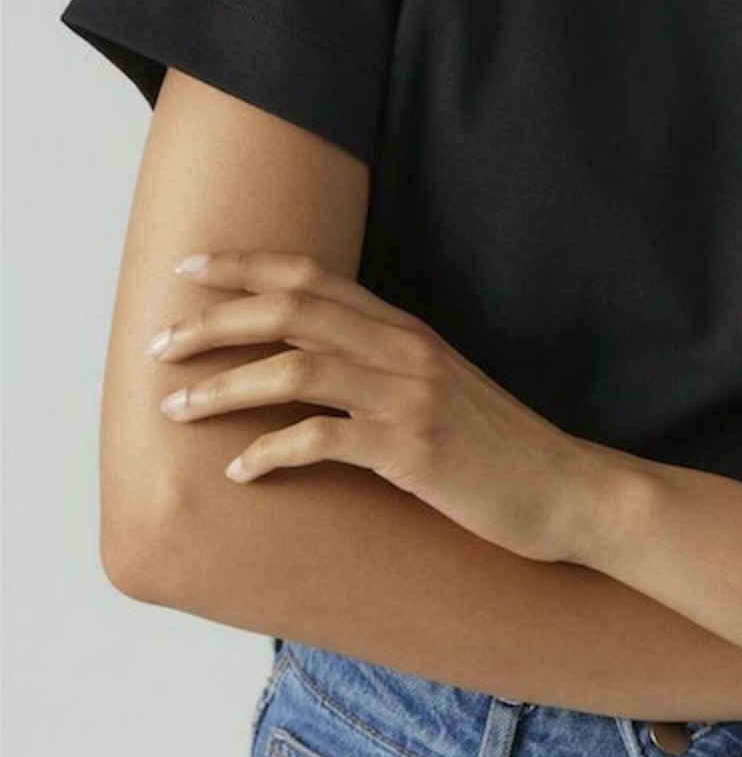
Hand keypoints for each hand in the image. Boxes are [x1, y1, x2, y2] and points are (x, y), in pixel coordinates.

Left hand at [149, 249, 609, 564]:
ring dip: (226, 385)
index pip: (314, 277)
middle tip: (161, 342)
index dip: (246, 266)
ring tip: (178, 407)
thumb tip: (312, 363)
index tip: (190, 267)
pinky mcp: (412, 449)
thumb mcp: (438, 389)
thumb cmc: (496, 448)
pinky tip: (240, 471)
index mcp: (406, 329)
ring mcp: (410, 396)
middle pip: (293, 310)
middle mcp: (404, 349)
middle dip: (217, 319)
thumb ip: (383, 366)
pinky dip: (271, 451)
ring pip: (297, 367)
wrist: (566, 489)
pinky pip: (323, 440)